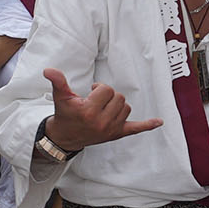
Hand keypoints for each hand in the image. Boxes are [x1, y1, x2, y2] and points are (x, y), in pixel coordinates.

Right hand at [45, 68, 161, 153]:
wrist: (66, 137)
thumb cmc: (65, 115)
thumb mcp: (61, 97)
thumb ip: (58, 82)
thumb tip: (49, 70)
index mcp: (89, 111)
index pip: (106, 90)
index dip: (99, 89)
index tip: (90, 94)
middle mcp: (102, 122)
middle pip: (118, 97)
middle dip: (108, 96)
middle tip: (96, 101)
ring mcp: (111, 129)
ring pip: (126, 107)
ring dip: (117, 105)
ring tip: (103, 108)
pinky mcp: (117, 134)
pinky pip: (136, 129)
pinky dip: (147, 125)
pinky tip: (159, 122)